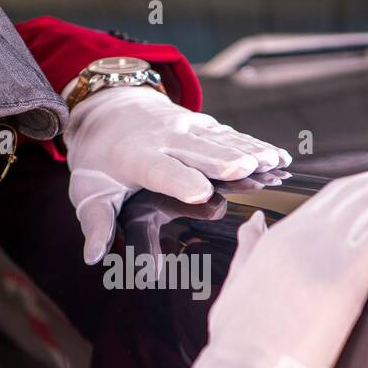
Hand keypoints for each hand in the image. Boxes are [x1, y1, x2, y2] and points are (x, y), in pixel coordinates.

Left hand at [64, 85, 291, 263]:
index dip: (179, 180)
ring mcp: (186, 127)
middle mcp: (165, 138)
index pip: (159, 169)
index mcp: (137, 157)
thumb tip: (92, 257)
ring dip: (248, 149)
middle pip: (197, 149)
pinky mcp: (202, 124)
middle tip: (248, 169)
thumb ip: (96, 223)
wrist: (109, 109)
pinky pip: (231, 135)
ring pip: (220, 139)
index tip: (200, 193)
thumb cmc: (100, 161)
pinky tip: (278, 156)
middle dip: (222, 158)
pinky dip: (255, 144)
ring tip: (274, 162)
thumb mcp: (89, 193)